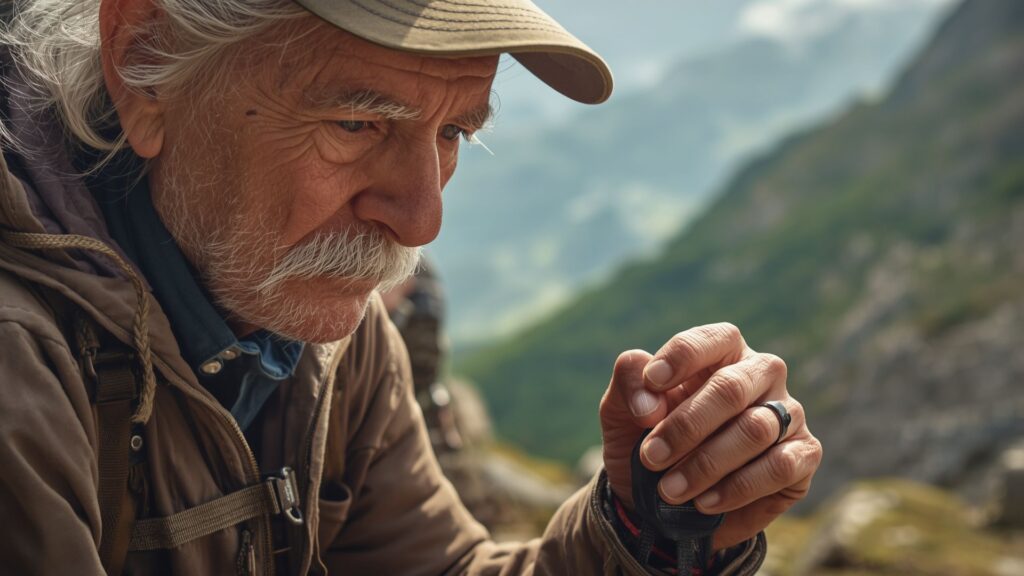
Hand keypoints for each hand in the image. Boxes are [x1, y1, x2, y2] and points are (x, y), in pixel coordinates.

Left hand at [599, 323, 821, 550]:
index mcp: (721, 352)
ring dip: (706, 463)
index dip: (682, 356)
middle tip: (651, 457)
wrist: (661, 504)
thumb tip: (650, 396)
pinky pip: (779, 466)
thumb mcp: (622, 413)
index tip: (652, 383)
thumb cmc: (646, 443)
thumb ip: (628, 385)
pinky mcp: (803, 455)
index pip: (713, 339)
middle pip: (732, 387)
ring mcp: (788, 413)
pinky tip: (704, 502)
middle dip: (686, 425)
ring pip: (755, 429)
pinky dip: (737, 488)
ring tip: (670, 489)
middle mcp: (761, 375)